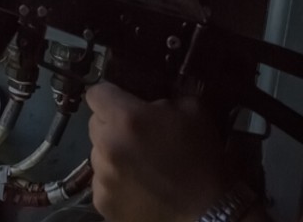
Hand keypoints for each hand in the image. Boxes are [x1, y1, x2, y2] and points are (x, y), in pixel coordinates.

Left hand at [85, 82, 228, 221]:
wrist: (207, 212)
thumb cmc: (202, 158)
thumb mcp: (193, 110)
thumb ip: (162, 98)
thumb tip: (148, 101)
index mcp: (126, 119)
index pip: (96, 93)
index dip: (110, 96)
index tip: (123, 103)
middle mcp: (106, 145)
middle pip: (95, 124)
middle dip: (112, 126)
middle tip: (137, 136)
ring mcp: (101, 177)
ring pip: (97, 154)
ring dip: (113, 154)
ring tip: (140, 165)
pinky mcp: (103, 202)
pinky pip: (102, 182)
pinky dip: (115, 182)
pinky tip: (138, 187)